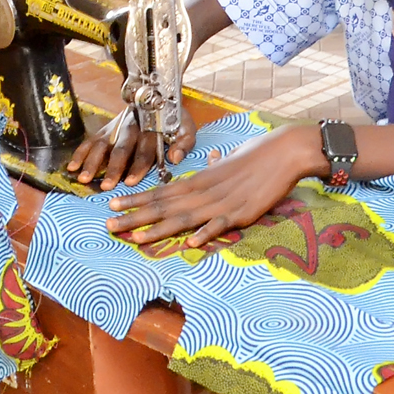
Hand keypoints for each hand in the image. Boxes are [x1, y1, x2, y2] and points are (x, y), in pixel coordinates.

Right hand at [67, 111, 196, 189]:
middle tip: (107, 186)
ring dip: (92, 162)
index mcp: (152, 130)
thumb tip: (175, 158)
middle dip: (113, 168)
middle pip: (121, 150)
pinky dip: (80, 153)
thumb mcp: (187, 127)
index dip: (138, 166)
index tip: (131, 181)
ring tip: (84, 179)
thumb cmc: (173, 118)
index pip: (145, 150)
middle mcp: (132, 128)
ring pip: (102, 145)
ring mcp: (116, 128)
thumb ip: (184, 143)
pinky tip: (72, 168)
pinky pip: (90, 141)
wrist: (154, 92)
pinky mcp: (105, 129)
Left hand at [105, 125, 324, 249]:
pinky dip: (204, 233)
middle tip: (108, 224)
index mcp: (199, 179)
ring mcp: (222, 202)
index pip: (161, 191)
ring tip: (134, 238)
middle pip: (164, 206)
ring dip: (157, 229)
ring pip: (183, 217)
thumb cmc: (257, 154)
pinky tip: (189, 242)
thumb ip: (216, 166)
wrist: (285, 151)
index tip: (112, 204)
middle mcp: (204, 191)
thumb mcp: (230, 160)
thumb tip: (210, 160)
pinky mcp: (242, 212)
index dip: (135, 199)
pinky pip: (220, 225)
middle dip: (134, 216)